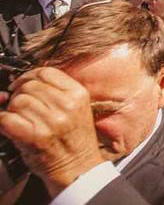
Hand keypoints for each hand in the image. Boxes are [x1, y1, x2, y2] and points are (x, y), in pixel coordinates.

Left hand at [0, 67, 103, 196]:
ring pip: (18, 101)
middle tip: (21, 105)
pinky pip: (7, 118)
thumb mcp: (77, 108)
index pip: (46, 72)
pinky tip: (12, 127)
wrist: (78, 169)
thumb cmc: (75, 139)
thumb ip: (58, 92)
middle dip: (20, 94)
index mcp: (78, 95)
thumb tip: (25, 80)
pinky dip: (4, 121)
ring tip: (21, 119)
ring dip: (13, 109)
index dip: (29, 76)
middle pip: (30, 86)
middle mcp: (67, 106)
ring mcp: (52, 121)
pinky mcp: (36, 137)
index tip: (23, 84)